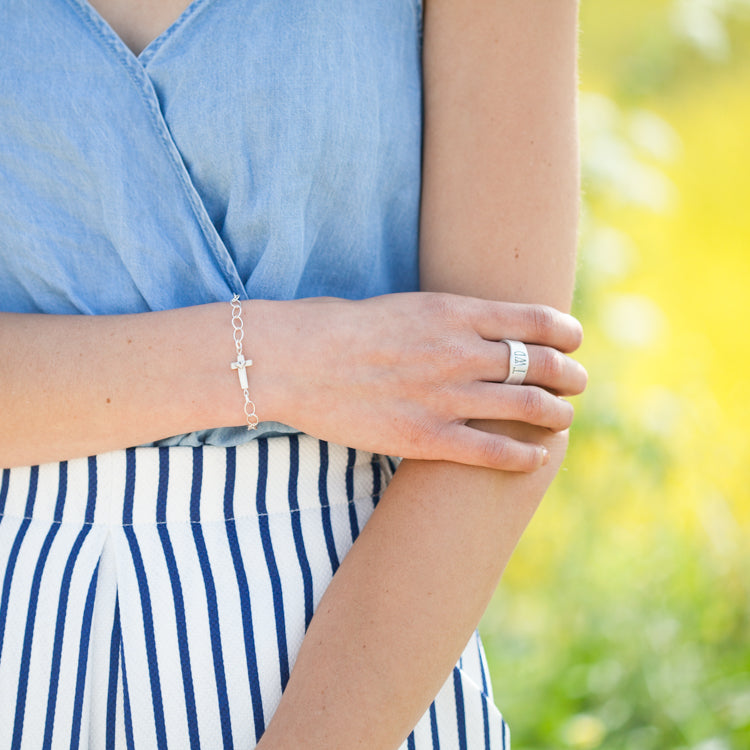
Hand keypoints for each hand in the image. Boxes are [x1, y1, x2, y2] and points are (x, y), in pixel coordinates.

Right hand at [250, 292, 585, 470]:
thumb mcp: (403, 305)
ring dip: (556, 413)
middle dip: (570, 375)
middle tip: (578, 382)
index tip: (574, 341)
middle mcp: (459, 352)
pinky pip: (493, 452)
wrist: (295, 359)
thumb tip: (480, 330)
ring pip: (527, 407)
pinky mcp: (425, 438)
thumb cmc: (342, 327)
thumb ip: (447, 318)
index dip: (565, 333)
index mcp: (453, 312)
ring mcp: (445, 397)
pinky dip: (525, 456)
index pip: (534, 320)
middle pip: (540, 364)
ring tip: (563, 417)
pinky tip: (537, 457)